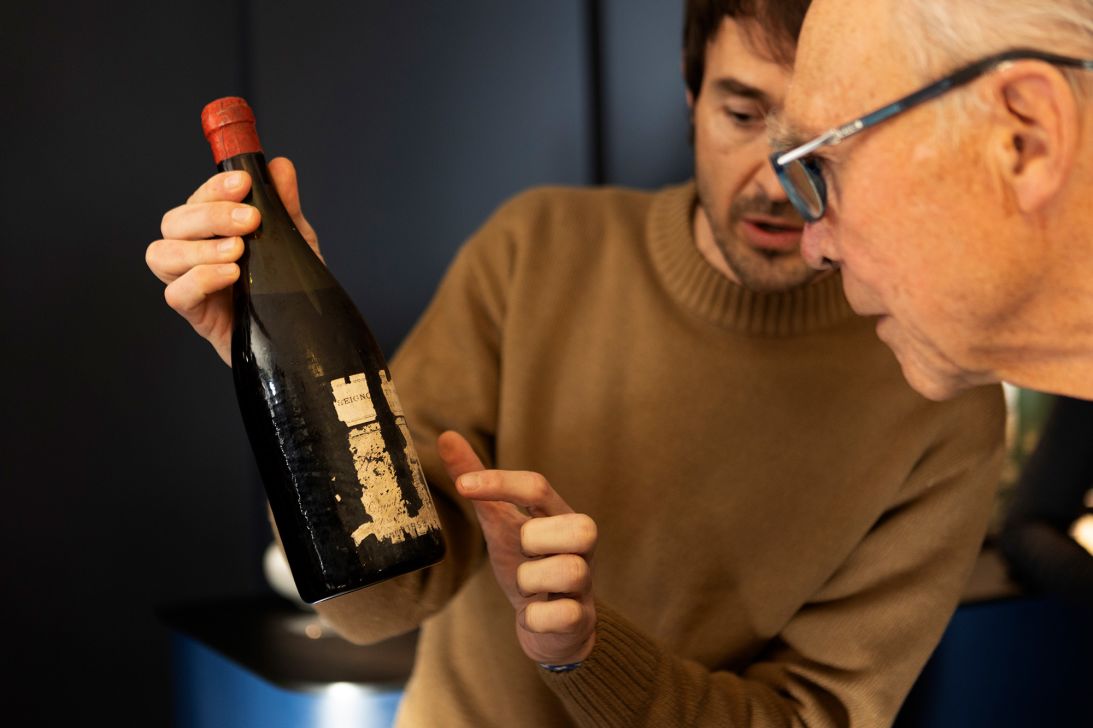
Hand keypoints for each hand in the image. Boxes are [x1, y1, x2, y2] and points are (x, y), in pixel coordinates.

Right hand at [146, 157, 319, 364]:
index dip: (214, 187)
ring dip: (199, 247)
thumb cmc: (291, 290)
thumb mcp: (295, 243)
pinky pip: (176, 294)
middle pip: (174, 222)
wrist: (302, 338)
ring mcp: (191, 285)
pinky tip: (230, 276)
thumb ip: (285, 207)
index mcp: (214, 231)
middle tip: (249, 220)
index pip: (198, 199)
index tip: (243, 183)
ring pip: (162, 255)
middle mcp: (195, 254)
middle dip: (210, 214)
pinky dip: (200, 279)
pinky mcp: (196, 316)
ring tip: (237, 251)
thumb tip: (279, 166)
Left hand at [437, 431, 596, 666]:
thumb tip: (446, 436)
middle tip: (524, 551)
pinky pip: (564, 616)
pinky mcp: (582, 617)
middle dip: (537, 538)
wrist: (548, 624)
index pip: (538, 487)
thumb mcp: (499, 524)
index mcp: (558, 515)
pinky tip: (533, 614)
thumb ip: (477, 484)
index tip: (462, 486)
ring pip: (571, 571)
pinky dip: (537, 617)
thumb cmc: (526, 563)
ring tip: (528, 587)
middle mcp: (580, 545)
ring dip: (533, 581)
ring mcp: (585, 580)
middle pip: (580, 525)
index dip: (501, 483)